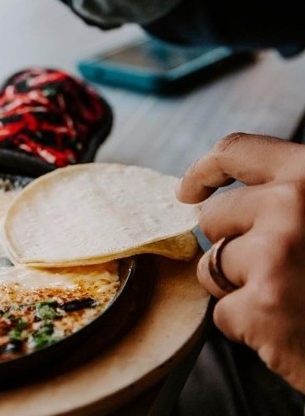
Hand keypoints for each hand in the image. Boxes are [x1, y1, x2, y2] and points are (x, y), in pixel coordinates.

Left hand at [177, 132, 304, 391]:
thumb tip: (210, 193)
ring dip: (239, 288)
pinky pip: (223, 312)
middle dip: (231, 246)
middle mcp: (293, 204)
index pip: (236, 151)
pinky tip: (290, 330)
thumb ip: (288, 196)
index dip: (204, 171)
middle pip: (213, 216)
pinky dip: (249, 327)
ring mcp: (276, 254)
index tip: (187, 191)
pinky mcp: (264, 306)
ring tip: (293, 300)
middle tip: (281, 270)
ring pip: (212, 265)